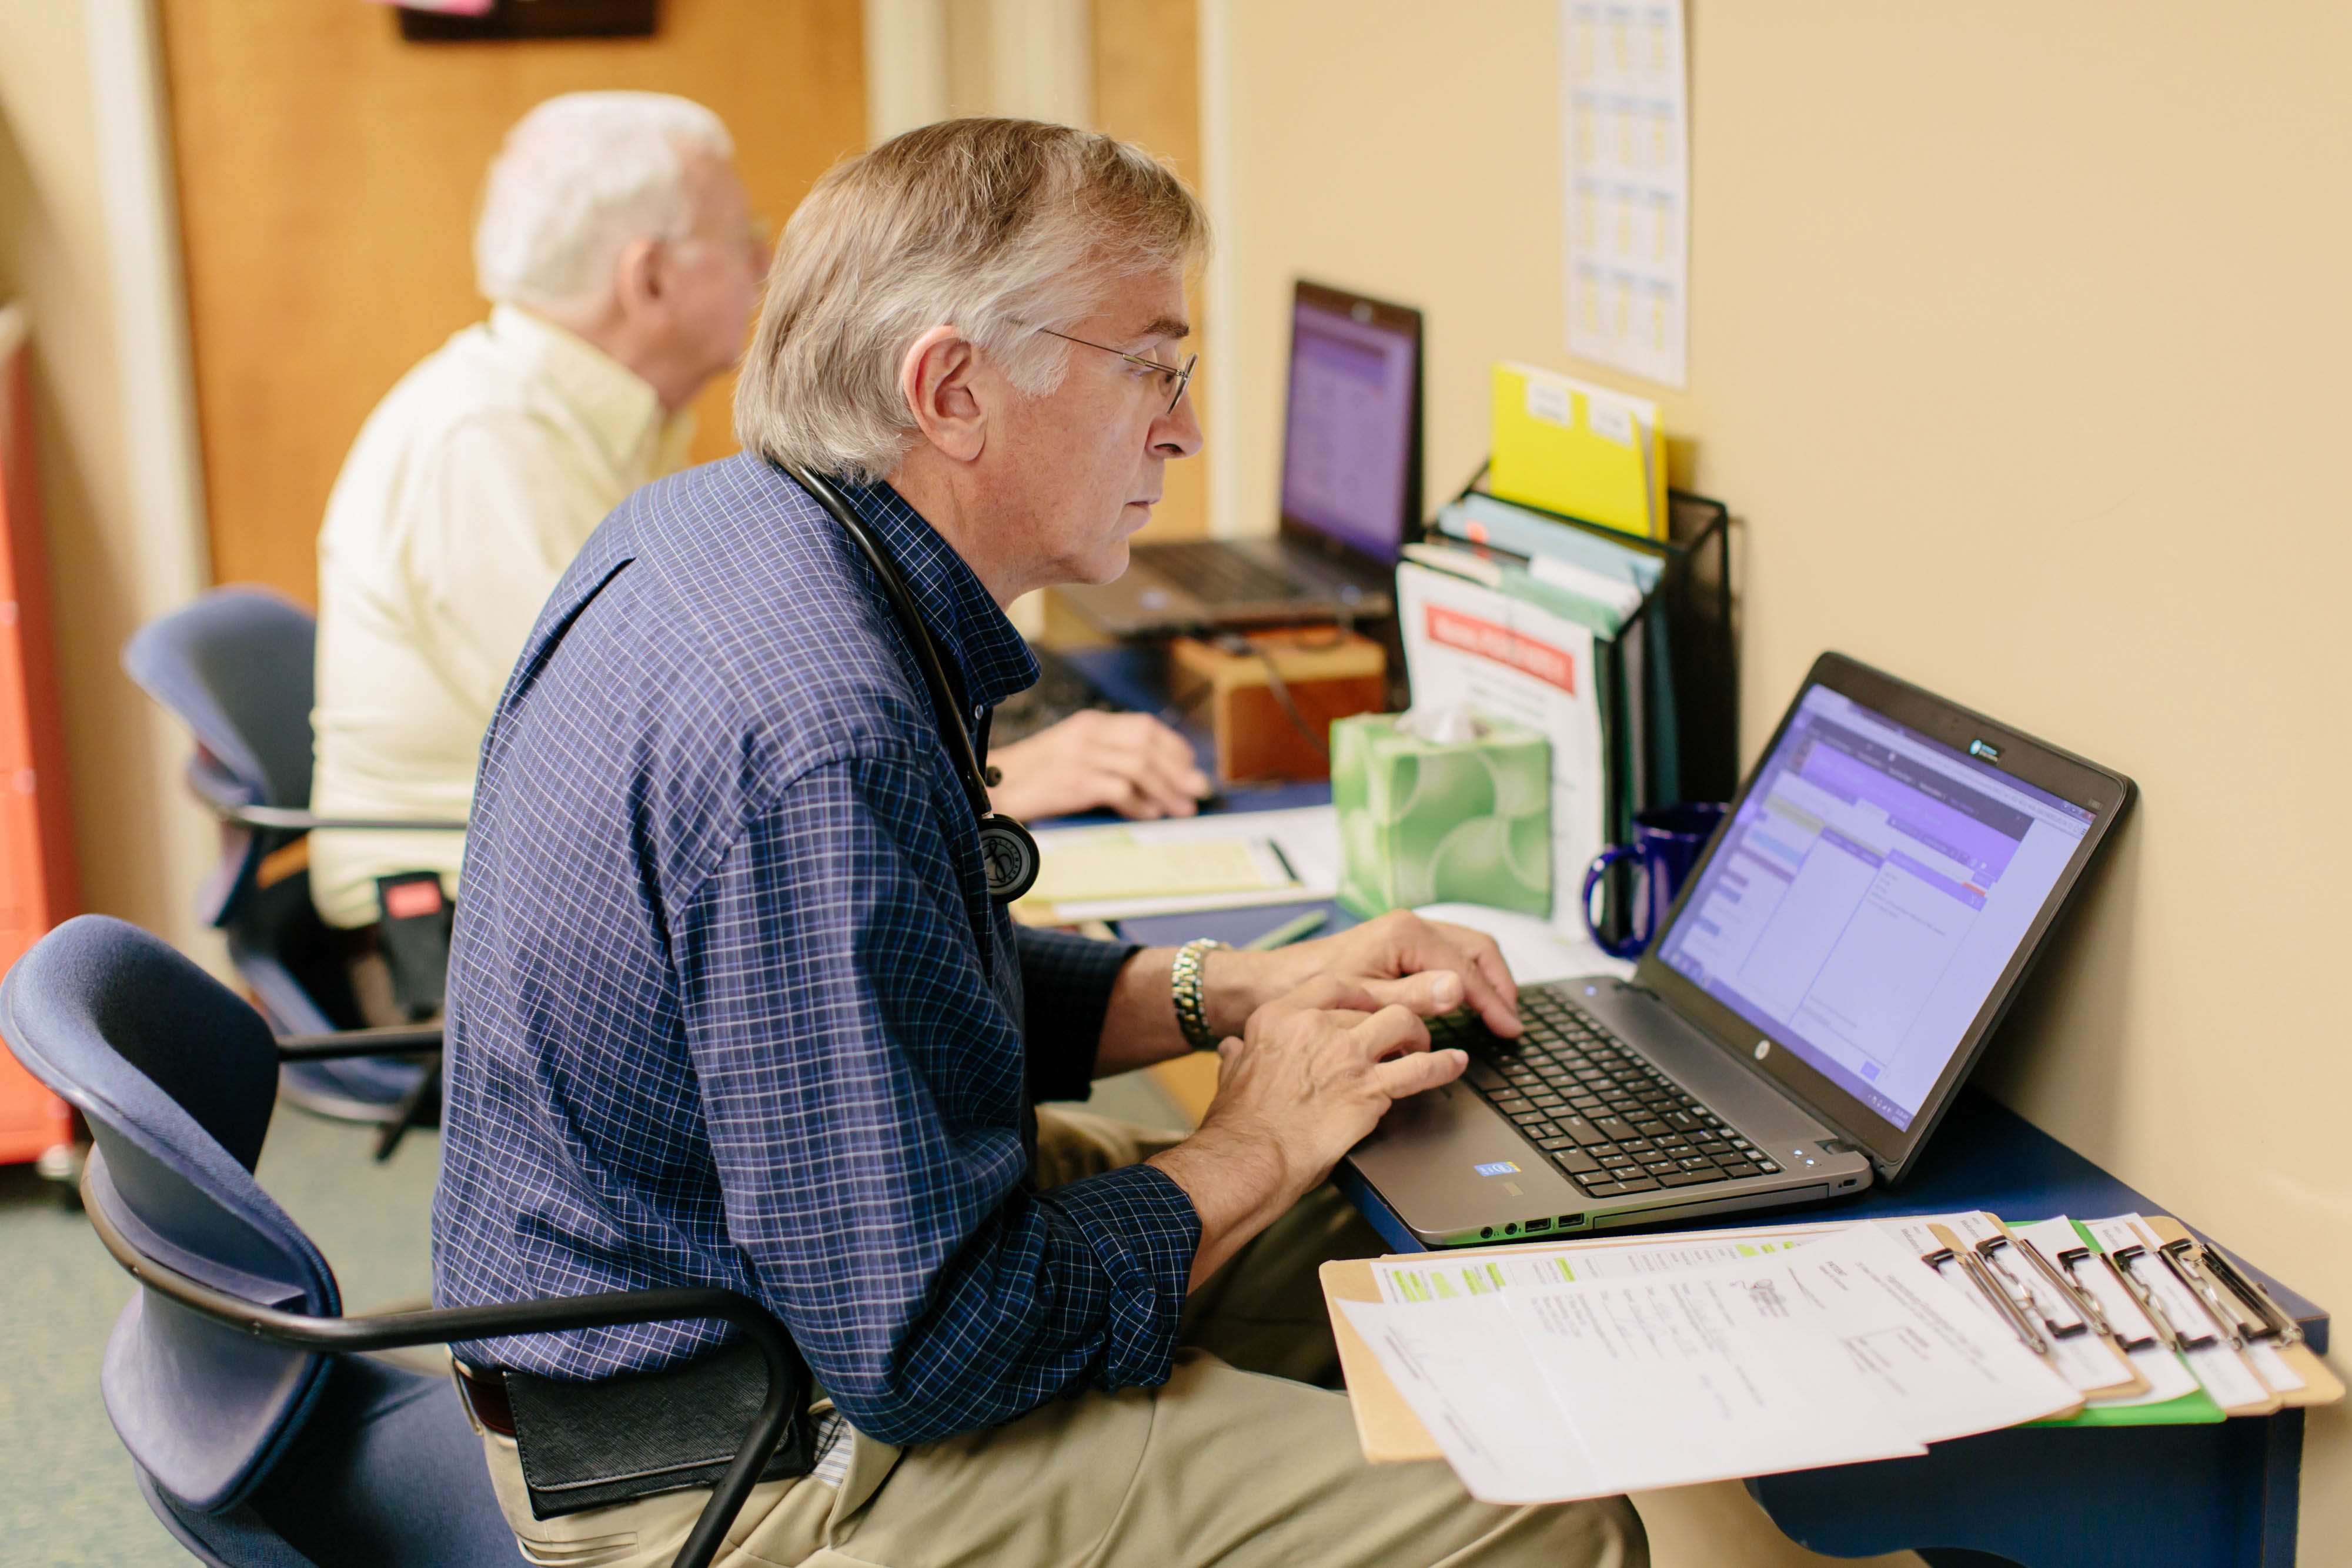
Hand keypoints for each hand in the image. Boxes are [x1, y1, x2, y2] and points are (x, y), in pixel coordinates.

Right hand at [987, 711, 1210, 820]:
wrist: (992, 788)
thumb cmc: (1032, 778)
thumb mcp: (1070, 754)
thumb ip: (1106, 757)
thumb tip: (1147, 779)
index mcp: (1089, 723)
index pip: (1144, 726)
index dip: (1173, 747)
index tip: (1189, 767)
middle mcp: (1089, 734)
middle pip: (1149, 744)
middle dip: (1178, 769)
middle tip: (1197, 791)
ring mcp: (1081, 756)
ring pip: (1141, 766)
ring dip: (1166, 790)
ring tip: (1181, 808)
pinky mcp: (1074, 781)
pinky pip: (1121, 789)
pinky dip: (1140, 804)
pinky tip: (1148, 815)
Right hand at [1147, 972, 1469, 1283]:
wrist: (1252, 1157)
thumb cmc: (1241, 1124)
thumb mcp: (1231, 1073)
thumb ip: (1238, 1054)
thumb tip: (1235, 1049)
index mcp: (1280, 1017)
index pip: (1333, 986)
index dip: (1361, 994)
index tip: (1371, 1003)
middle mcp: (1315, 1027)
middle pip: (1373, 1005)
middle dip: (1389, 1021)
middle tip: (1398, 1038)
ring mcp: (1346, 1055)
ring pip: (1402, 1022)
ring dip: (1417, 1035)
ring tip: (1422, 1047)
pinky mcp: (1370, 1088)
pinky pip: (1420, 1069)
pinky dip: (1443, 1065)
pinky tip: (1454, 1063)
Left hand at [1203, 909, 1520, 1042]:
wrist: (1271, 985)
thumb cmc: (1308, 989)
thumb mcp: (1364, 1000)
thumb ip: (1414, 997)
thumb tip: (1459, 989)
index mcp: (1406, 934)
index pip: (1467, 970)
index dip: (1493, 1003)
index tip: (1510, 1031)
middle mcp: (1409, 927)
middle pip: (1475, 950)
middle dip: (1499, 984)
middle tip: (1512, 1021)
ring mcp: (1404, 935)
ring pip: (1463, 950)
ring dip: (1485, 978)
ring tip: (1499, 1012)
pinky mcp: (1396, 946)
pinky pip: (1445, 956)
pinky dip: (1464, 977)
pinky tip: (1468, 1002)